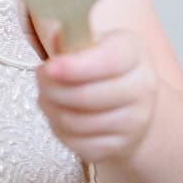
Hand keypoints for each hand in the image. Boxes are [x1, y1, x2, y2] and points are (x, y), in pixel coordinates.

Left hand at [36, 30, 158, 162]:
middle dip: (52, 89)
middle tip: (40, 79)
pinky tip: (60, 116)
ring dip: (52, 109)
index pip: (108, 61)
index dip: (75, 67)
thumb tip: (55, 36)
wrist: (130, 101)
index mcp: (133, 51)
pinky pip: (79, 144)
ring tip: (47, 97)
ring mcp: (135, 120)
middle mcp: (142, 86)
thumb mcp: (90, 43)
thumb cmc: (102, 67)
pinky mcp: (121, 145)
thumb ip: (70, 40)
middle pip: (86, 96)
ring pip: (78, 123)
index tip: (49, 68)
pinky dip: (60, 131)